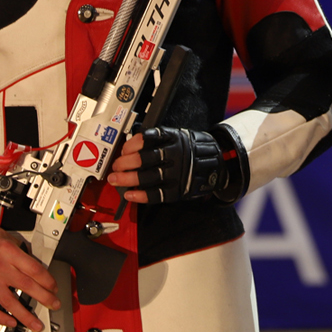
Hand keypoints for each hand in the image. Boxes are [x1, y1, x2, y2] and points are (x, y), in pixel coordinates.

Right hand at [0, 212, 59, 331]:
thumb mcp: (10, 239)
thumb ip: (23, 255)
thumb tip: (38, 271)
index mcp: (8, 251)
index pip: (34, 269)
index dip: (47, 281)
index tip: (54, 288)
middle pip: (26, 286)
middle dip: (44, 298)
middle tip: (54, 305)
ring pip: (8, 301)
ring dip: (25, 316)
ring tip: (36, 324)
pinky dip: (0, 317)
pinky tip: (11, 322)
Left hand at [107, 127, 241, 202]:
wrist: (216, 164)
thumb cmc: (192, 149)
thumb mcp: (178, 135)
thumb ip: (158, 139)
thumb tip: (131, 147)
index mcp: (173, 140)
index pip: (147, 141)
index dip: (131, 146)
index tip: (123, 150)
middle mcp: (174, 156)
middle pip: (143, 160)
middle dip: (124, 164)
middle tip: (115, 166)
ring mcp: (176, 175)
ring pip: (146, 178)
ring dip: (127, 179)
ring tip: (115, 179)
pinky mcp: (177, 191)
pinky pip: (156, 195)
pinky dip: (140, 195)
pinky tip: (130, 194)